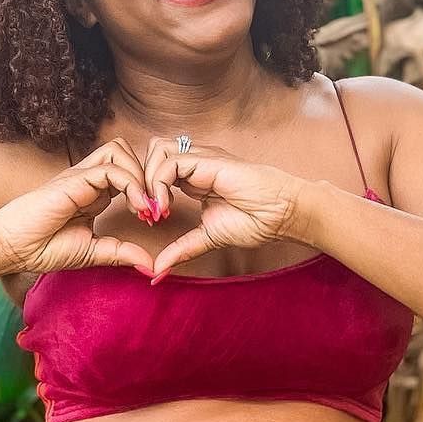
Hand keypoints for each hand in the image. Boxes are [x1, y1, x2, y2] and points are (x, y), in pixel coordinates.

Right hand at [0, 138, 159, 278]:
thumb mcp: (93, 253)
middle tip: (154, 209)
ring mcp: (81, 176)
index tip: (154, 218)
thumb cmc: (44, 248)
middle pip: (127, 153)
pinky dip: (131, 185)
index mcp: (94, 194)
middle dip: (147, 177)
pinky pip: (111, 170)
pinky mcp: (75, 180)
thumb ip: (121, 254)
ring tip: (145, 207)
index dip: (146, 190)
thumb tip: (150, 266)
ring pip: (120, 152)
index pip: (127, 172)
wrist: (13, 247)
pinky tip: (137, 208)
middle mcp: (89, 180)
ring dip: (140, 176)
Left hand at [140, 140, 307, 282]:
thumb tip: (157, 271)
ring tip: (158, 209)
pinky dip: (160, 184)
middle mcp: (195, 163)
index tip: (151, 220)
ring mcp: (201, 158)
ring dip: (149, 179)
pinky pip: (170, 162)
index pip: (156, 169)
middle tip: (148, 212)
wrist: (281, 215)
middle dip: (141, 181)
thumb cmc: (255, 221)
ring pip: (157, 150)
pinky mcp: (208, 160)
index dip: (146, 191)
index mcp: (193, 178)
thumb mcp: (206, 238)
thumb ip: (181, 250)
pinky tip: (167, 207)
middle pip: (151, 152)